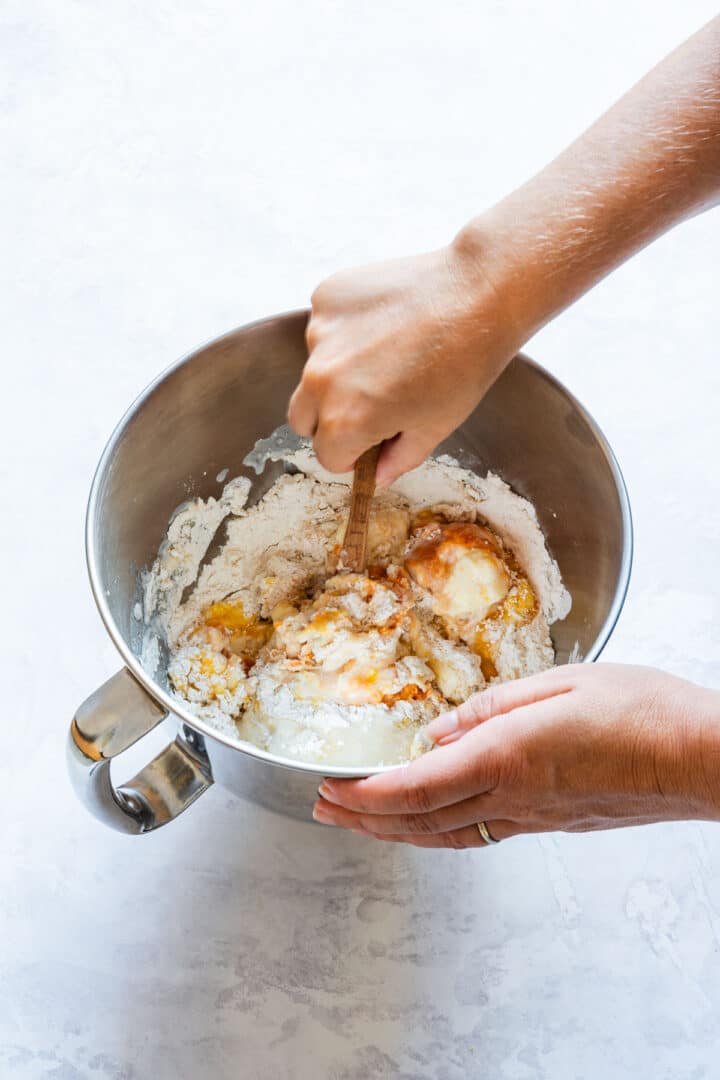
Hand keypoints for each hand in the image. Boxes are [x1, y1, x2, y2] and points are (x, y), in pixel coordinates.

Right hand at [288, 231, 524, 486]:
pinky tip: (385, 321)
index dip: (353, 453)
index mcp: (345, 421)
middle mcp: (320, 380)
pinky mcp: (325, 298)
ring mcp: (318, 334)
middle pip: (303, 419)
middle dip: (330, 420)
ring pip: (315, 370)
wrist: (478, 293)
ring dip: (339, 371)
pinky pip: (325, 328)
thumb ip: (398, 459)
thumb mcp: (435, 428)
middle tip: (372, 403)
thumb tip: (379, 476)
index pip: (327, 457)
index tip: (373, 440)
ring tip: (389, 352)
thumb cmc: (464, 366)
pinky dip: (346, 331)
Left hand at [312, 664, 718, 846]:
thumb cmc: (640, 711)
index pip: (417, 787)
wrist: (699, 758)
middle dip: (365, 817)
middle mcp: (513, 798)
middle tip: (325, 808)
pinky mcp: (552, 823)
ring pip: (445, 834)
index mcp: (508, 758)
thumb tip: (439, 733)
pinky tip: (430, 824)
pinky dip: (438, 831)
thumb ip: (491, 708)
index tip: (331, 789)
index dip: (367, 794)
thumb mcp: (560, 684)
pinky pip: (478, 834)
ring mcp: (533, 818)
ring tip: (360, 822)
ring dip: (394, 831)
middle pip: (421, 820)